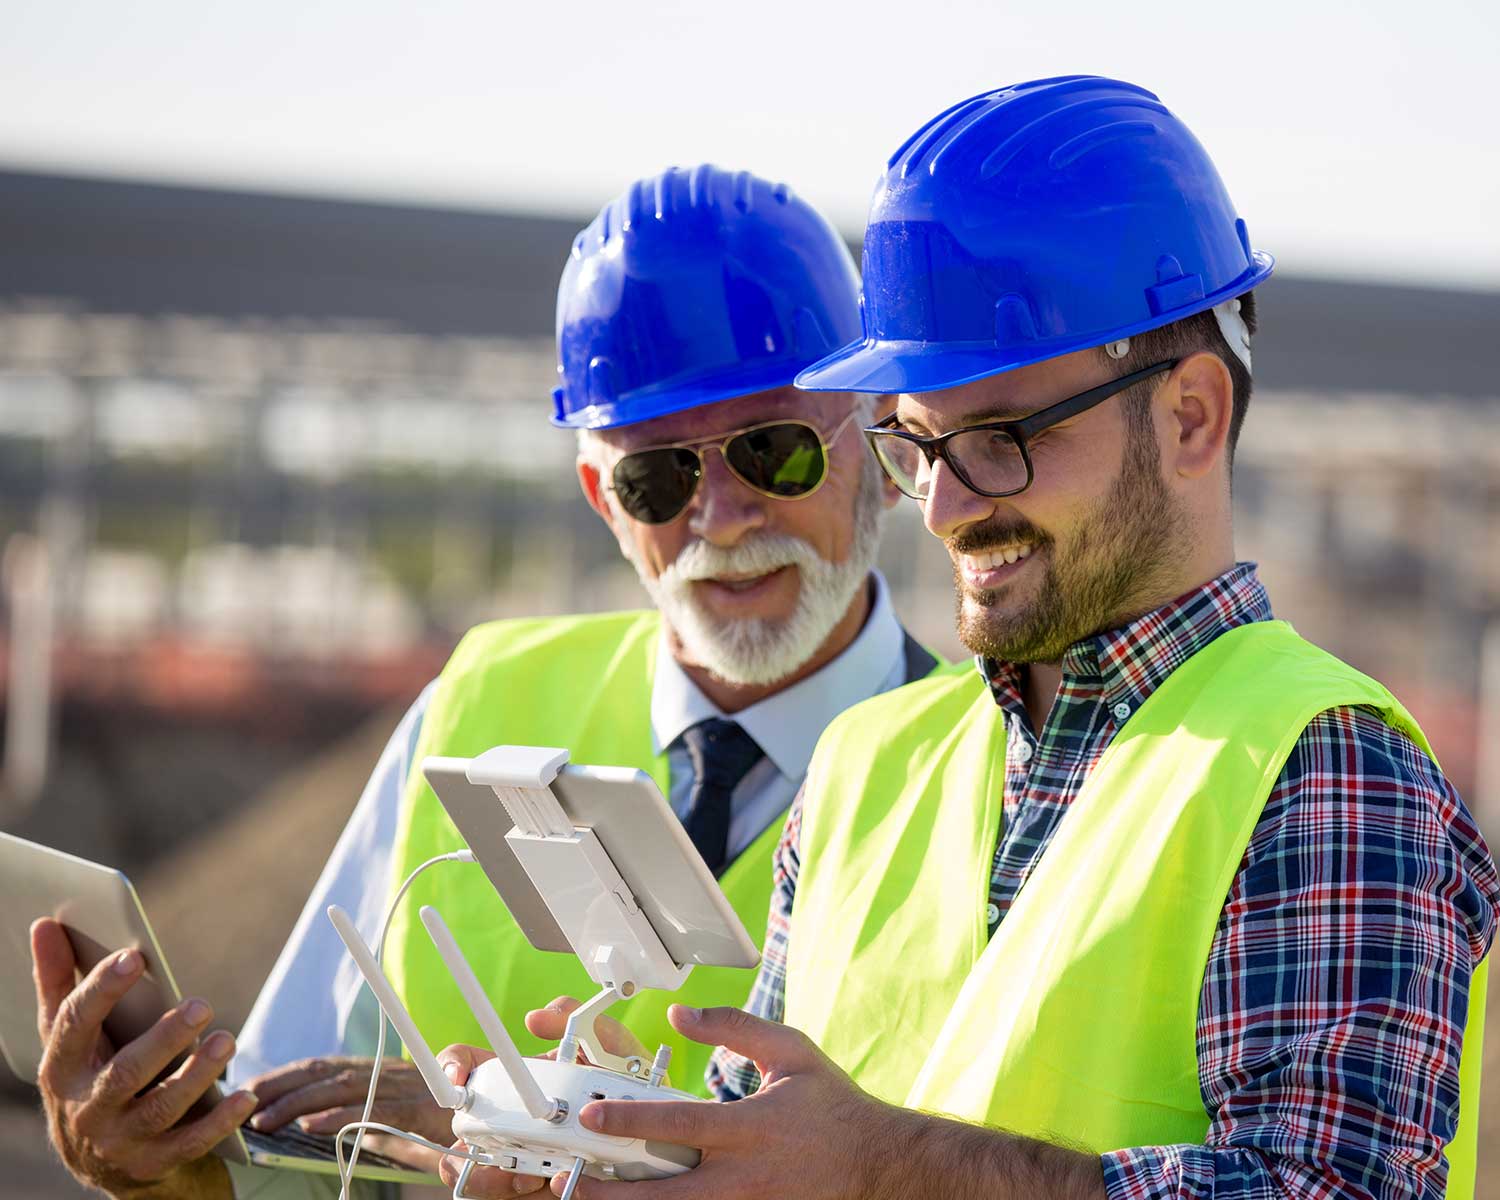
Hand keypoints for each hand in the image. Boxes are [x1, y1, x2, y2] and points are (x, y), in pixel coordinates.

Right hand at [31, 917, 251, 1199]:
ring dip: (197, 1075)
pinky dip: (219, 1122)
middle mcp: (86, 1109)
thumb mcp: (68, 1036)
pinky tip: (245, 1098)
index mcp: (62, 1069)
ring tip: (226, 1040)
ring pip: (161, 1108)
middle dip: (164, 1039)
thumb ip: (59, 981)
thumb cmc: (89, 1074)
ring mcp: (120, 1140)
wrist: (98, 1161)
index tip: (135, 956)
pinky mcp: (153, 1163)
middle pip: (126, 1073)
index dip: (102, 990)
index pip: (75, 1025)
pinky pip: (190, 1145)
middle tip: (201, 1005)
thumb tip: (44, 923)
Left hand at [242, 1055, 451, 1169]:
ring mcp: (400, 1089)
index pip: (323, 1067)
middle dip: (280, 1086)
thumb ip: (369, 1116)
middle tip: (243, 1103)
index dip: (286, 1074)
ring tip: (264, 1120)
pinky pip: (371, 1112)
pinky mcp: (415, 1109)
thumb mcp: (401, 1116)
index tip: (251, 1086)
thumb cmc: (446, 1118)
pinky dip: (338, 1117)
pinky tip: (310, 1127)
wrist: (495, 1115)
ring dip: (297, 1103)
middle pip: (324, 1073)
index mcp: (378, 1072)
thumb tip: (326, 1124)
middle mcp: (385, 1073)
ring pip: (340, 1089)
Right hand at [435, 995, 649, 1197]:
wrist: (657, 1122)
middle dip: (469, 1146)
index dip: (453, 1066)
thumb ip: (576, 1019)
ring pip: (487, 1174)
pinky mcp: (545, 1185)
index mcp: (522, 1080)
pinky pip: (523, 1197)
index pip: (471, 1067)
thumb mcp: (607, 1042)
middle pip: (467, 1134)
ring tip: (525, 1174)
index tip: (456, 1076)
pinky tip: (549, 1186)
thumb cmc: (625, 1078)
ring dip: (495, 1179)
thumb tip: (537, 1017)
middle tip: (494, 1151)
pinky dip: (527, 1195)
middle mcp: (516, 1119)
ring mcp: (527, 1154)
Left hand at [554, 1007, 1105, 1199]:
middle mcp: (744, 1174)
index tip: (590, 1117)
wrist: (882, 1166)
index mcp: (752, 1125)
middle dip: (611, 1190)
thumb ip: (734, 1027)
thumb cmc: (834, 1107)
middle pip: (663, 1191)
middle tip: (567, 1183)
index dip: (630, 1119)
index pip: (679, 1123)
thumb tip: (681, 1014)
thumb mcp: (791, 1051)